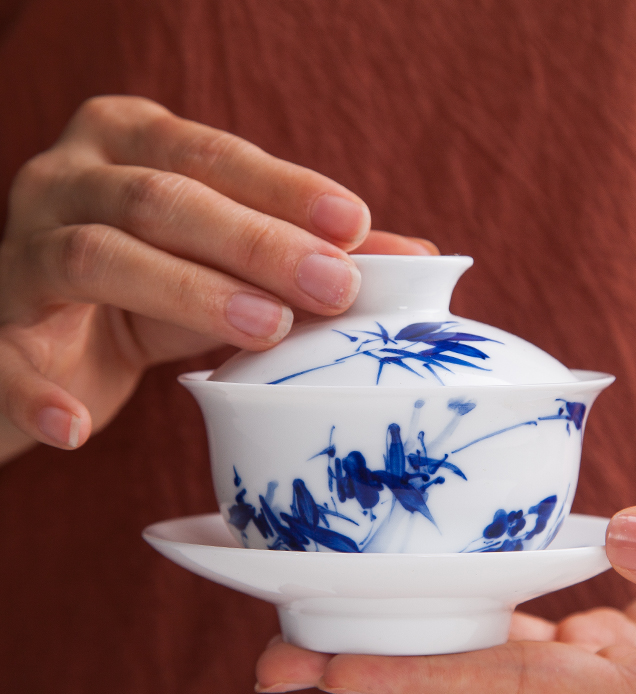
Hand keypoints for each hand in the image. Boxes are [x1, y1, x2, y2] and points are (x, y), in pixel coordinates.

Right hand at [0, 95, 434, 463]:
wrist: (45, 343)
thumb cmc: (151, 294)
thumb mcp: (229, 267)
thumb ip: (306, 256)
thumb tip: (415, 258)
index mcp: (128, 144)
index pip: (214, 156)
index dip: (284, 189)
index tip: (355, 223)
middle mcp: (64, 180)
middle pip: (163, 199)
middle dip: (257, 241)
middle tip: (334, 284)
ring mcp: (18, 253)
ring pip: (97, 254)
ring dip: (186, 292)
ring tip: (266, 330)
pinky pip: (5, 360)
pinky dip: (40, 393)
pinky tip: (78, 428)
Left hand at [255, 504, 635, 693]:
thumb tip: (623, 536)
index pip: (515, 692)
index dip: (421, 678)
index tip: (328, 670)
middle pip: (483, 684)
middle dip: (385, 669)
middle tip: (280, 656)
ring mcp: (616, 684)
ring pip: (495, 660)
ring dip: (417, 639)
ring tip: (324, 627)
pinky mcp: (616, 652)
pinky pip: (526, 635)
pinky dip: (474, 614)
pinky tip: (432, 592)